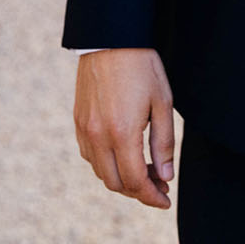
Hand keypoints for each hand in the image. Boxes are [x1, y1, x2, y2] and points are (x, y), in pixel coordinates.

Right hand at [73, 48, 175, 208]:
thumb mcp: (163, 102)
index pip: (136, 181)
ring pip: (101, 172)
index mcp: (123, 133)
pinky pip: (90, 157)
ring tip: (147, 174)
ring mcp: (85, 131)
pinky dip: (107, 166)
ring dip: (123, 180)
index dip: (152, 196)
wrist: (110, 42)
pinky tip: (125, 158)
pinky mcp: (78, 124)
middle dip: (139, 192)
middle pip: (116, 183)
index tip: (166, 201)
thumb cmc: (143, 68)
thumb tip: (165, 176)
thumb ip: (163, 142)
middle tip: (160, 187)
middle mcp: (98, 137)